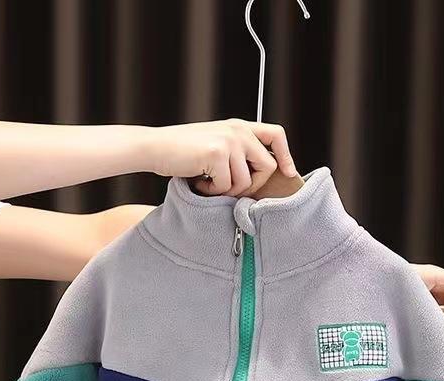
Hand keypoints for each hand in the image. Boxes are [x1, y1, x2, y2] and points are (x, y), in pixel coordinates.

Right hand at [143, 119, 297, 196]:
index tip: (288, 172)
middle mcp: (238, 131)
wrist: (154, 147)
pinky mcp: (216, 154)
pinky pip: (227, 186)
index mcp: (240, 127)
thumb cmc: (184, 153)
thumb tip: (265, 176)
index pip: (276, 135)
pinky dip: (212, 191)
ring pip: (246, 182)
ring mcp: (228, 141)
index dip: (285, 155)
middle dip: (252, 186)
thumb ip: (239, 153)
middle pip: (267, 167)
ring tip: (208, 182)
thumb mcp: (217, 145)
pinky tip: (199, 181)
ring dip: (227, 190)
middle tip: (230, 189)